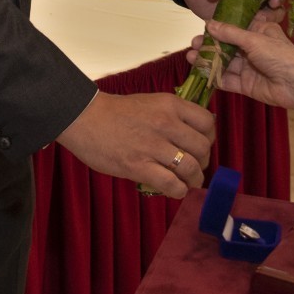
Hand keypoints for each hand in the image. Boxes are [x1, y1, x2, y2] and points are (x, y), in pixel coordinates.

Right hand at [56, 90, 215, 197]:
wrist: (84, 118)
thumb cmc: (115, 112)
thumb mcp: (150, 102)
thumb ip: (171, 115)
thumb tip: (190, 134)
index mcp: (169, 105)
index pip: (208, 122)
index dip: (209, 137)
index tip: (201, 145)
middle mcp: (166, 124)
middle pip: (203, 148)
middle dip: (203, 161)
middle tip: (195, 166)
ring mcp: (153, 146)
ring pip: (190, 168)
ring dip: (194, 179)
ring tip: (189, 183)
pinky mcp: (139, 166)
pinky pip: (171, 184)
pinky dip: (178, 191)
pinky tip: (175, 190)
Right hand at [191, 10, 293, 112]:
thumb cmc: (280, 55)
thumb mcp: (254, 39)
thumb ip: (230, 34)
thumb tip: (209, 24)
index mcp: (258, 32)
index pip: (235, 28)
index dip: (219, 28)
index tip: (202, 27)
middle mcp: (252, 49)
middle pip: (226, 47)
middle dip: (209, 45)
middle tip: (193, 44)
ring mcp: (248, 68)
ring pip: (224, 64)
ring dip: (208, 61)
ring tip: (191, 57)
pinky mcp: (246, 85)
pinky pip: (227, 81)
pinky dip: (215, 77)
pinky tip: (201, 73)